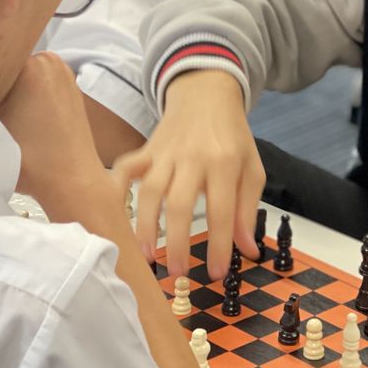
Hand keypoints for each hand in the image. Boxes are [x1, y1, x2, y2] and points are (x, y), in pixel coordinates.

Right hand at [0, 52, 117, 219]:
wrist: (72, 182)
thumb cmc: (31, 160)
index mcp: (33, 64)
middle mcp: (52, 62)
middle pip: (5, 66)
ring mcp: (64, 74)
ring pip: (20, 76)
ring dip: (7, 92)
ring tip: (0, 117)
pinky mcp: (69, 90)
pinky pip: (37, 85)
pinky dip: (25, 98)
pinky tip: (18, 119)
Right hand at [117, 70, 264, 280]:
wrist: (206, 93)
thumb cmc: (232, 137)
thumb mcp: (251, 168)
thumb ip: (247, 209)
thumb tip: (248, 251)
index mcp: (224, 162)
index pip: (221, 210)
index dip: (219, 245)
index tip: (217, 274)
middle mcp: (193, 157)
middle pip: (180, 204)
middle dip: (177, 243)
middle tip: (178, 273)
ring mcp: (165, 152)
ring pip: (149, 191)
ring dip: (145, 226)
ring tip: (147, 257)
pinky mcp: (146, 149)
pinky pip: (127, 169)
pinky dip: (118, 189)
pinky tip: (116, 215)